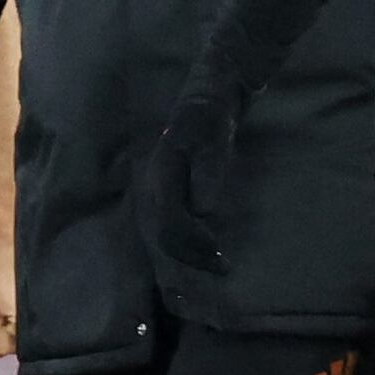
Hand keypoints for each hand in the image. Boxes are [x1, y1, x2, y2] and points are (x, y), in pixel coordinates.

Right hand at [135, 88, 240, 303]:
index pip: (170, 221)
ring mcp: (155, 196)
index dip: (193, 242)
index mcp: (161, 177)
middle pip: (163, 237)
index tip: (218, 252)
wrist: (203, 107)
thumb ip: (209, 174)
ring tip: (218, 267)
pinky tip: (206, 255)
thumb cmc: (210, 123)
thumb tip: (202, 210)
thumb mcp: (215, 142)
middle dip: (191, 257)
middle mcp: (151, 190)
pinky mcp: (164, 200)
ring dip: (189, 257)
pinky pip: (169, 232)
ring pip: (164, 239)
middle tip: (223, 268)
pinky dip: (186, 249)